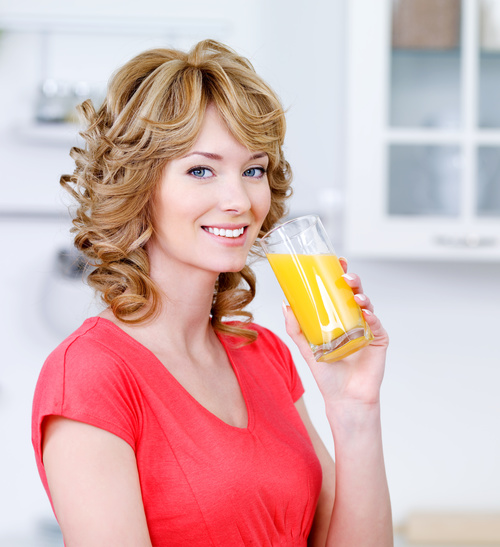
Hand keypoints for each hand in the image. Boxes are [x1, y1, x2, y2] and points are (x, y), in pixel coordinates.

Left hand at [282, 258, 388, 409]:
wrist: (344, 398)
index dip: (339, 275)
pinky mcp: (378, 340)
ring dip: (362, 296)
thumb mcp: (307, 348)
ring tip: (355, 294)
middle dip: (352, 280)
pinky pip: (377, 325)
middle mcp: (354, 320)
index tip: (335, 261)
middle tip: (345, 274)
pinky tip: (366, 314)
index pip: (339, 291)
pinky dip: (372, 318)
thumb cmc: (327, 374)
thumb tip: (285, 304)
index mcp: (338, 317)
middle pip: (355, 293)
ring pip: (368, 305)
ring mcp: (368, 329)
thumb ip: (296, 328)